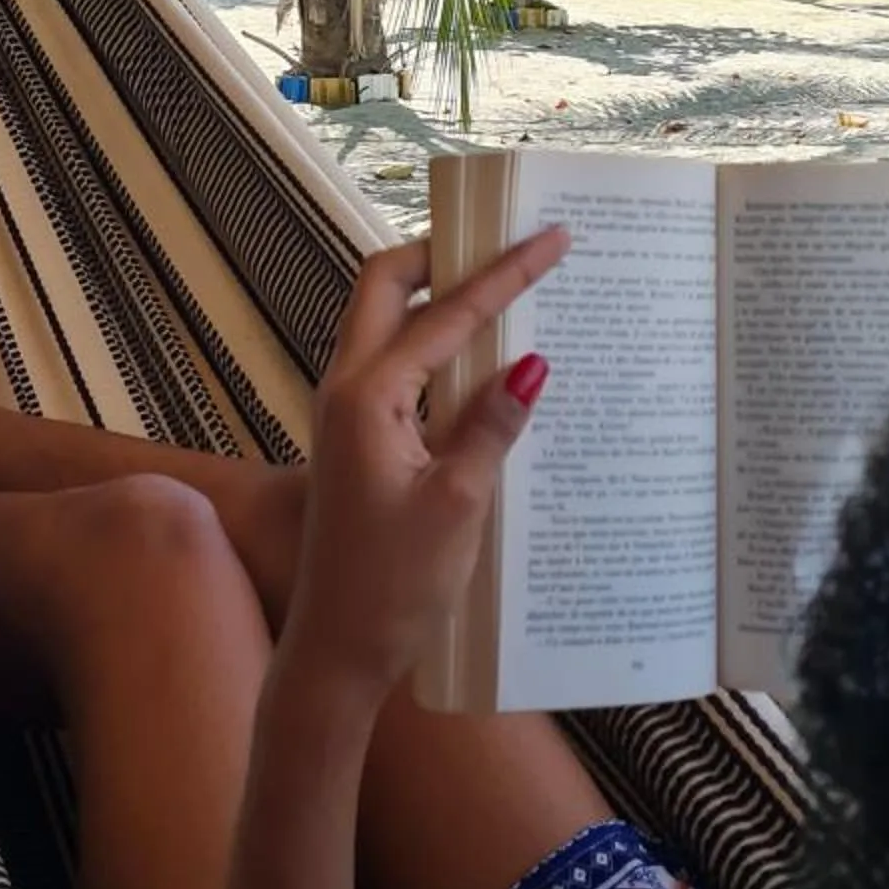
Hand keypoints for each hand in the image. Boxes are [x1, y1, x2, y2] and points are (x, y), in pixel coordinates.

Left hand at [275, 227, 568, 721]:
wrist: (338, 651)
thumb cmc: (394, 586)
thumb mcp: (459, 504)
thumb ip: (492, 424)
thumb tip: (533, 361)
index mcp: (368, 397)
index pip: (446, 313)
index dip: (503, 272)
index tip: (550, 237)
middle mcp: (346, 391)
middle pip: (386, 286)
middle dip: (443, 252)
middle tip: (505, 240)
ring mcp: (346, 414)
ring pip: (386, 323)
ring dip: (437, 296)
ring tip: (501, 284)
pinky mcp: (357, 441)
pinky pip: (396, 367)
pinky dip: (435, 345)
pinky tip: (483, 362)